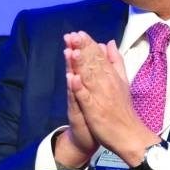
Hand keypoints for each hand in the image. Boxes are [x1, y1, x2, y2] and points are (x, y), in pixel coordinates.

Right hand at [55, 33, 97, 168]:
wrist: (86, 137)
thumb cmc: (93, 113)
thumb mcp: (95, 92)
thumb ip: (96, 72)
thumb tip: (100, 54)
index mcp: (85, 83)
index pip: (83, 62)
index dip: (80, 47)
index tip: (77, 32)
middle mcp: (77, 89)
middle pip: (75, 68)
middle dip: (73, 51)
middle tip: (69, 36)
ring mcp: (76, 100)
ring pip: (72, 81)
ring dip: (70, 67)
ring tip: (69, 52)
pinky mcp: (76, 112)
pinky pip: (74, 99)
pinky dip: (73, 89)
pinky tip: (71, 79)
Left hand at [67, 31, 155, 166]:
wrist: (130, 134)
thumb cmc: (123, 109)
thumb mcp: (122, 80)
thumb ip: (115, 61)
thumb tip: (108, 43)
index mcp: (112, 76)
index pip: (99, 57)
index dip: (88, 45)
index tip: (79, 32)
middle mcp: (107, 84)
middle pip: (93, 64)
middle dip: (82, 49)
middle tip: (73, 35)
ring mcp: (100, 97)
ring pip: (89, 77)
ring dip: (81, 64)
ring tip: (72, 50)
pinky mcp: (95, 110)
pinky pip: (86, 98)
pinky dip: (80, 88)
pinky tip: (72, 78)